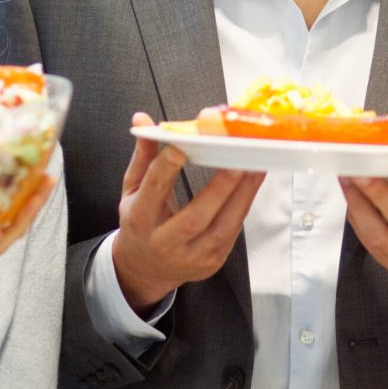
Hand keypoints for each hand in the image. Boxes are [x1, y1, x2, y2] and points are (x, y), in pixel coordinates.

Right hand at [112, 112, 265, 313]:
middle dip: (218, 187)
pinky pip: (234, 230)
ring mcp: (192, 256)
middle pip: (195, 217)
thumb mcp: (132, 189)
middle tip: (235, 158)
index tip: (182, 146)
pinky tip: (253, 181)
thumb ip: (143, 154)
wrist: (145, 269)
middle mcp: (165, 242)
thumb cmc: (140, 223)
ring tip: (255, 165)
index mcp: (140, 220)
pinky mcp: (214, 260)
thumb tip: (142, 119)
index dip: (166, 169)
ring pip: (222, 226)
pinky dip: (246, 203)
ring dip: (242, 194)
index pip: (153, 191)